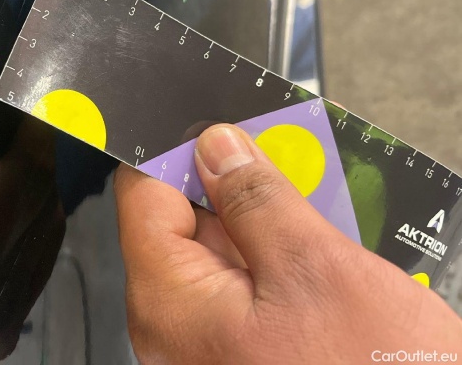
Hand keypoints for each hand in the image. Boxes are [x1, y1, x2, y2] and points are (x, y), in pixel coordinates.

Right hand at [0, 117, 64, 364]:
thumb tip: (1, 151)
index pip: (14, 193)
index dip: (32, 145)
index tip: (34, 111)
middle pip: (40, 210)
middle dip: (32, 165)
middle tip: (14, 138)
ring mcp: (7, 325)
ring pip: (48, 232)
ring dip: (34, 195)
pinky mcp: (15, 331)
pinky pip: (41, 257)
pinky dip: (29, 225)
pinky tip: (1, 218)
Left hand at [115, 123, 461, 364]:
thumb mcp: (314, 269)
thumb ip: (255, 197)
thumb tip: (215, 144)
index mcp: (168, 298)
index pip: (143, 192)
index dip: (179, 149)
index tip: (224, 123)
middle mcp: (173, 323)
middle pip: (183, 219)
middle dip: (234, 182)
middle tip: (289, 157)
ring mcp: (206, 341)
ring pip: (222, 249)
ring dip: (267, 218)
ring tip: (319, 199)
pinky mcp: (242, 350)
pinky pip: (246, 284)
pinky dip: (279, 256)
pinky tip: (322, 244)